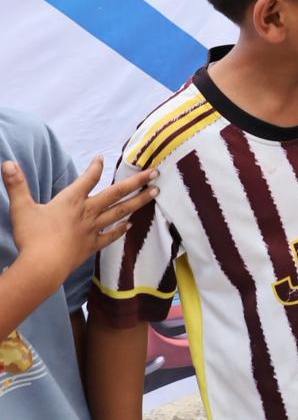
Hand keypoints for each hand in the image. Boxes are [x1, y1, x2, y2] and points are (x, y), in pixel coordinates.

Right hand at [3, 157, 157, 286]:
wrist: (42, 266)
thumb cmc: (32, 237)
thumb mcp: (21, 208)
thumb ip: (16, 185)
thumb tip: (7, 163)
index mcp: (71, 200)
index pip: (87, 178)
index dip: (95, 167)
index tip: (102, 157)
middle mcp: (87, 212)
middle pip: (116, 193)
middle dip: (137, 181)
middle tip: (155, 172)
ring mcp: (92, 229)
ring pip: (120, 212)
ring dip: (138, 201)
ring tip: (154, 193)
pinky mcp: (91, 246)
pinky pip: (110, 236)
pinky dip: (121, 230)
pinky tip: (131, 225)